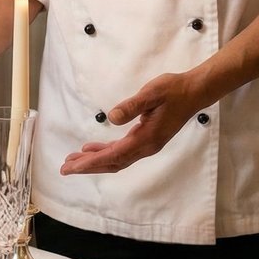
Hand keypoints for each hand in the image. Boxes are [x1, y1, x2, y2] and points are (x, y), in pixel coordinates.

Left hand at [60, 71, 202, 174]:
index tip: (71, 167)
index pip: (113, 156)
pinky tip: (92, 149)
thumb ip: (132, 106)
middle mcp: (146, 147)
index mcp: (146, 139)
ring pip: (116, 159)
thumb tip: (112, 117)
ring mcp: (147, 145)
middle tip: (64, 169)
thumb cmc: (173, 90)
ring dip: (95, 161)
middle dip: (88, 167)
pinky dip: (105, 153)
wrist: (194, 92)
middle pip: (112, 163)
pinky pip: (122, 152)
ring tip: (73, 160)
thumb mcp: (152, 93)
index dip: (90, 163)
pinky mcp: (147, 139)